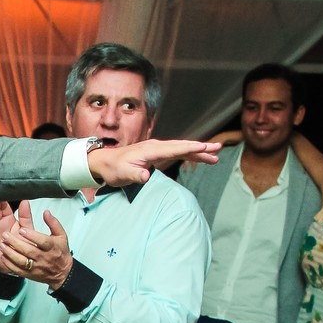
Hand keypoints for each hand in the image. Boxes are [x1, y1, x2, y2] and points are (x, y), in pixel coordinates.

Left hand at [1, 202, 72, 287]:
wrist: (62, 272)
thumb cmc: (60, 252)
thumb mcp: (61, 235)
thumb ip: (53, 223)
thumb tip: (46, 212)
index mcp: (52, 247)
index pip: (42, 241)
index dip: (31, 235)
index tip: (21, 229)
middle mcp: (44, 257)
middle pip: (29, 251)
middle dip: (16, 243)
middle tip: (6, 235)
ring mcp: (36, 267)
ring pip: (22, 261)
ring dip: (10, 253)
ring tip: (2, 245)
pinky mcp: (30, 274)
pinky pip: (18, 270)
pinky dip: (9, 264)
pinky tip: (3, 256)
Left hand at [88, 139, 220, 187]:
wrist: (104, 162)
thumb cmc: (114, 169)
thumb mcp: (123, 174)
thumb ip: (136, 175)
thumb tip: (146, 176)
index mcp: (150, 150)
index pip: (174, 148)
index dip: (190, 148)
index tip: (204, 147)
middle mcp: (156, 146)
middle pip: (182, 146)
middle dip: (201, 147)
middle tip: (218, 148)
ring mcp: (157, 149)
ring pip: (182, 149)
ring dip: (198, 151)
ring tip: (215, 156)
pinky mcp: (157, 153)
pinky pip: (176, 152)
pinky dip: (189, 153)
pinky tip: (199, 157)